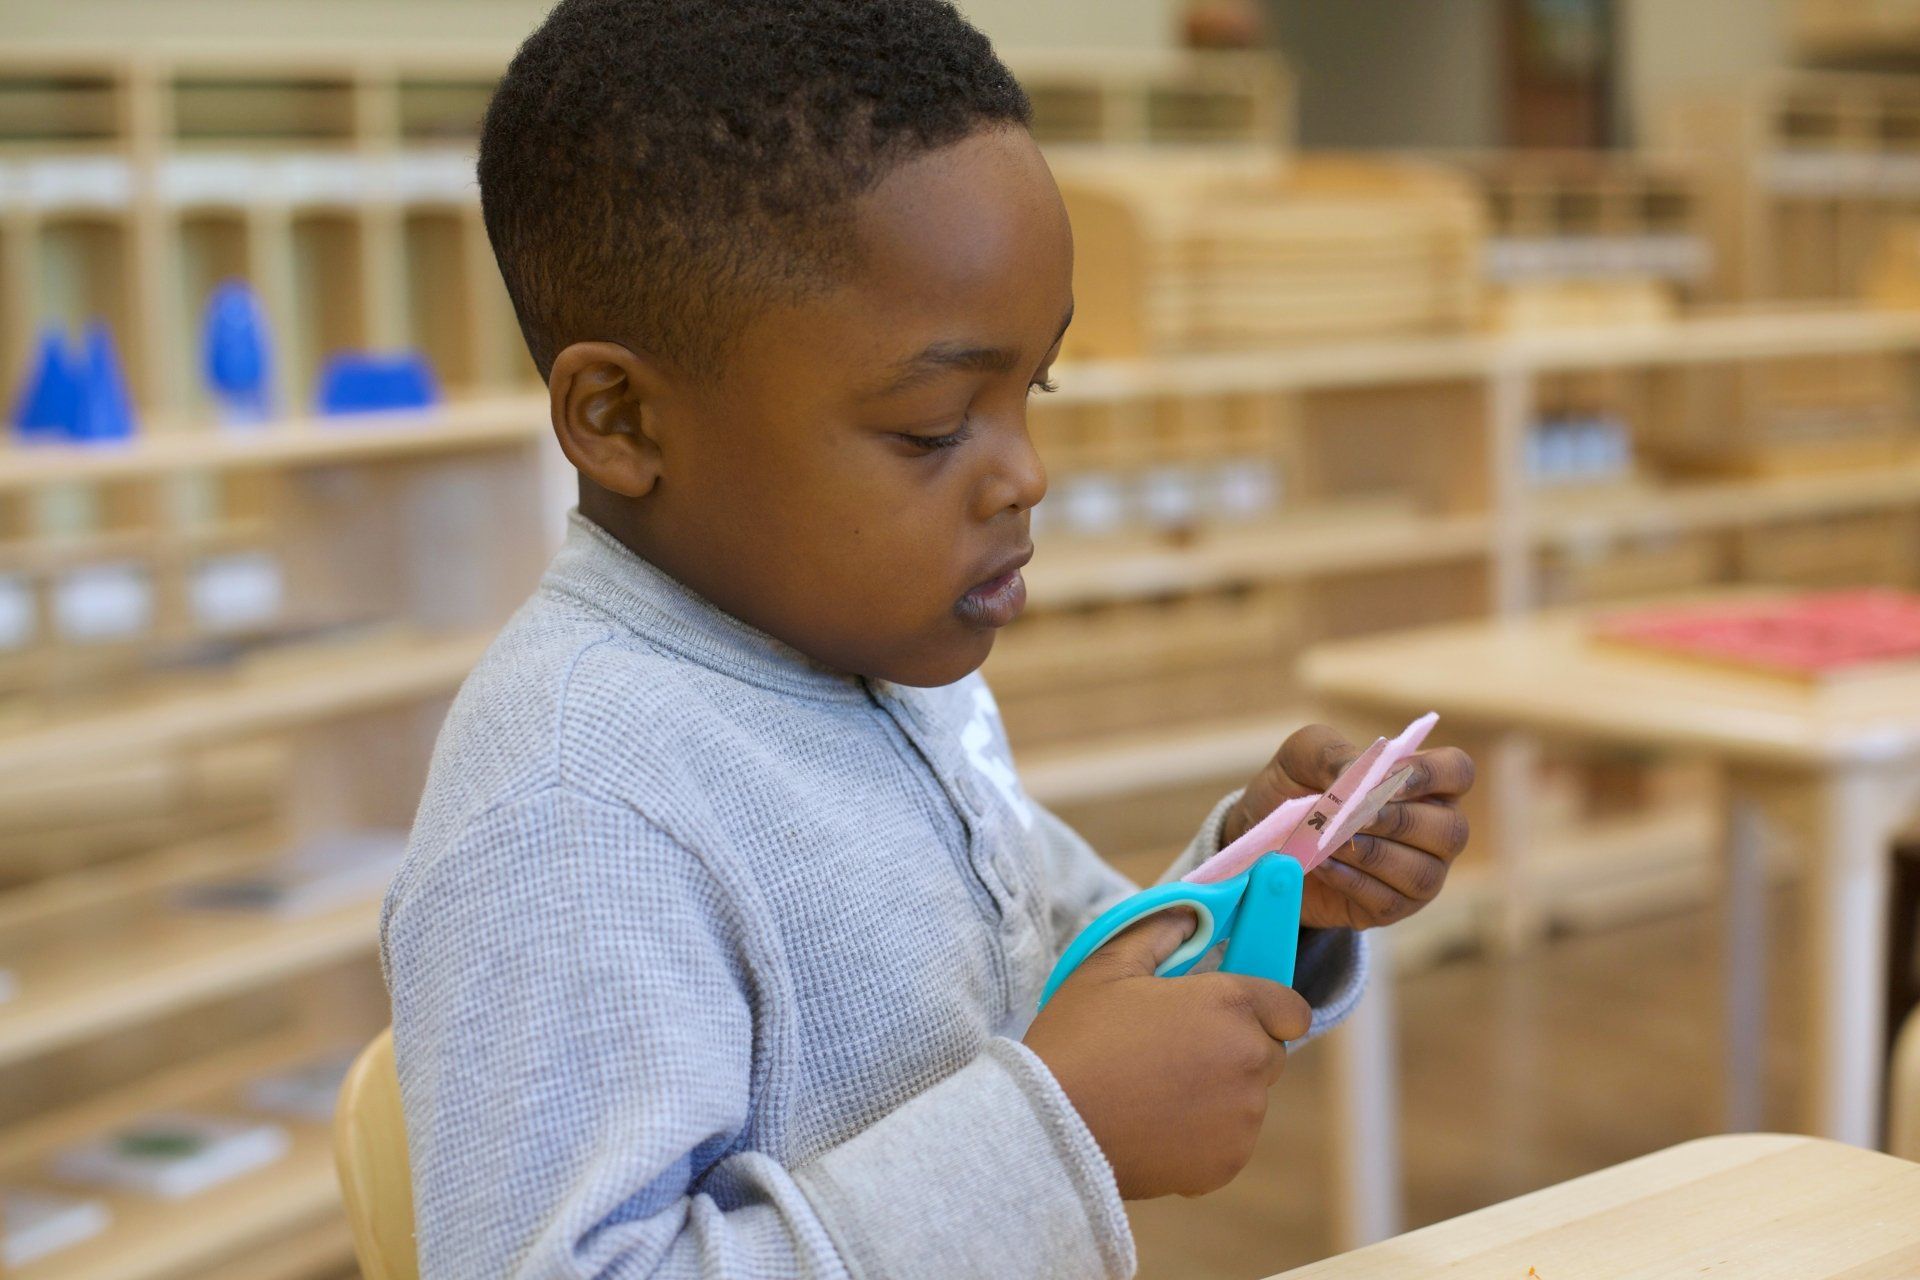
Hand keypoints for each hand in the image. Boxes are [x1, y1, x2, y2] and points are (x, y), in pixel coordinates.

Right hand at [1023, 908, 1309, 1199]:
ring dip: (1220, 1092)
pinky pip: (1229, 1140)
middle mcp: (1248, 1060)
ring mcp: (1242, 1118)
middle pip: (1269, 1053)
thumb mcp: (1107, 968)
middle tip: (1179, 1050)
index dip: (1266, 1008)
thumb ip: (1158, 932)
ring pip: (1248, 1099)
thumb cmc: (1078, 1039)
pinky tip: (1158, 1123)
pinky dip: (1205, 1134)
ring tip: (1159, 1090)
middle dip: (1236, 1048)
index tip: (1231, 1013)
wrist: (1051, 1127)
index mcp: (1228, 1005)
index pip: (1291, 1008)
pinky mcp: (1227, 1163)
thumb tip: (1189, 916)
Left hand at [1221, 724, 1474, 930]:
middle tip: (1352, 817)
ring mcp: (1420, 872)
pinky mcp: (1393, 907)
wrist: (1264, 839)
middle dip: (1397, 822)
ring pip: (1421, 872)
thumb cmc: (1296, 787)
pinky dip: (1351, 882)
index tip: (1388, 779)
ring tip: (1328, 842)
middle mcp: (1434, 829)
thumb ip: (1332, 754)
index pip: (1457, 772)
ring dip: (1372, 855)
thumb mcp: (1302, 756)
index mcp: (1424, 782)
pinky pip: (1389, 902)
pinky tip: (1322, 866)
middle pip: (1449, 830)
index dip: (1431, 774)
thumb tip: (1360, 778)